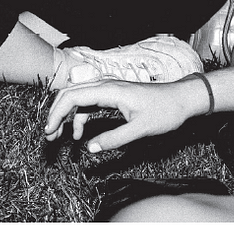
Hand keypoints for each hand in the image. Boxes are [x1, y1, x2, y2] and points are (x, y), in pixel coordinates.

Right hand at [44, 79, 201, 152]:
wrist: (183, 99)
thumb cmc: (165, 111)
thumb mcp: (141, 129)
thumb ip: (114, 139)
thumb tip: (90, 148)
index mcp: (108, 90)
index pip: (72, 97)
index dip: (57, 114)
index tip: (49, 131)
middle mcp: (104, 86)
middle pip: (69, 94)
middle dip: (56, 114)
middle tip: (49, 135)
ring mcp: (107, 90)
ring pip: (76, 99)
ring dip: (66, 116)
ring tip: (59, 136)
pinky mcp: (111, 96)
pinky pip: (87, 104)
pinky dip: (79, 118)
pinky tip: (80, 134)